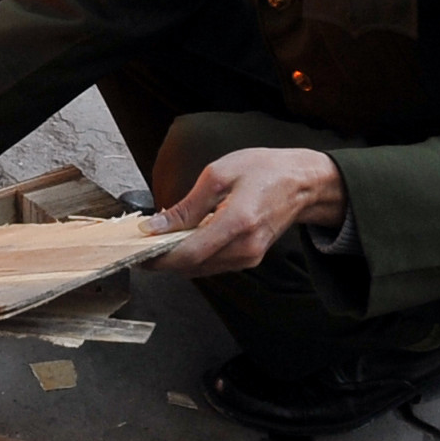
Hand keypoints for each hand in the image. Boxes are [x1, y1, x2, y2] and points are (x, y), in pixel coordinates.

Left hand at [142, 148, 347, 277]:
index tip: (137, 249)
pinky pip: (214, 264)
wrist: (302, 183)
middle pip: (193, 266)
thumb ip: (187, 205)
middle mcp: (245, 248)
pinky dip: (194, 256)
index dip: (160, 256)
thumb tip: (156, 225)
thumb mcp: (219, 174)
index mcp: (237, 223)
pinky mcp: (250, 258)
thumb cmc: (264, 171)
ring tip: (157, 240)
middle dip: (163, 259)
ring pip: (202, 269)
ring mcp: (250, 257)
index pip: (190, 253)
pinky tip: (183, 239)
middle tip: (140, 245)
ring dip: (177, 259)